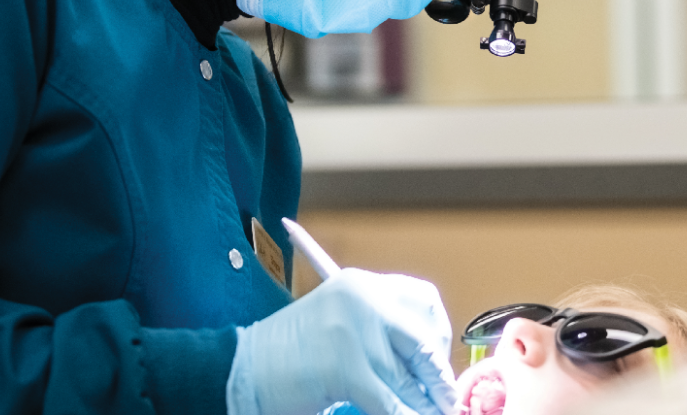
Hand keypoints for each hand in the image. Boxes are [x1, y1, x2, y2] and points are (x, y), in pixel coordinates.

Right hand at [228, 268, 456, 414]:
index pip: (423, 299)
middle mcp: (365, 300)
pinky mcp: (348, 369)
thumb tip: (426, 364)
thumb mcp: (339, 322)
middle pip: (423, 339)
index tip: (440, 361)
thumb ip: (378, 330)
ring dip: (425, 404)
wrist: (240, 368)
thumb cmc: (289, 351)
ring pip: (409, 378)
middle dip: (438, 377)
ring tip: (433, 414)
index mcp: (363, 284)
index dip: (439, 333)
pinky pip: (391, 402)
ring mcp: (357, 333)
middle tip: (446, 401)